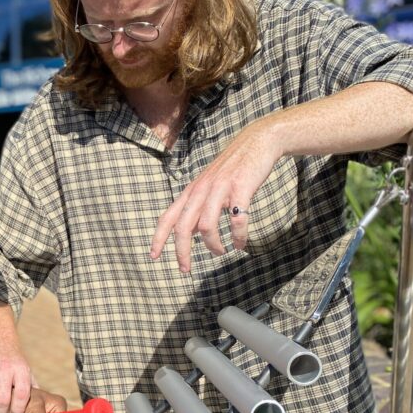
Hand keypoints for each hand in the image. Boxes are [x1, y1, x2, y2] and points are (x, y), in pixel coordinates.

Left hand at [149, 124, 280, 271]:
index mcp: (191, 191)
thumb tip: (192, 233)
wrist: (258, 142)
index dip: (158, 238)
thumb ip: (198, 208)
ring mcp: (220, 188)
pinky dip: (238, 236)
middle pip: (183, 227)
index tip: (153, 257)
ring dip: (213, 246)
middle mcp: (201, 190)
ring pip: (207, 226)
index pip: (168, 217)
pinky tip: (241, 243)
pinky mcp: (241, 188)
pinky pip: (236, 220)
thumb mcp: (209, 186)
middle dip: (182, 252)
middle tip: (185, 270)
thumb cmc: (233, 169)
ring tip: (220, 252)